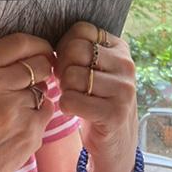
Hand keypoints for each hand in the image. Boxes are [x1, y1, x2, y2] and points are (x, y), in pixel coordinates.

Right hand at [0, 33, 55, 171]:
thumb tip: (32, 51)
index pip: (19, 42)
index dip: (38, 44)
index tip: (43, 49)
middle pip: (38, 64)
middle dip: (42, 69)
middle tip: (34, 77)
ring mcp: (14, 109)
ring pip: (43, 89)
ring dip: (36, 95)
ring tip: (14, 108)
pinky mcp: (30, 129)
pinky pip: (46, 111)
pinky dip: (37, 114)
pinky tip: (18, 123)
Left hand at [56, 22, 137, 171]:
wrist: (115, 141)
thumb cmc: (95, 97)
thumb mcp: (94, 68)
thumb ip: (79, 50)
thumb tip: (46, 41)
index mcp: (120, 48)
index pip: (81, 30)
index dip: (65, 46)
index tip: (69, 63)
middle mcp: (126, 65)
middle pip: (74, 50)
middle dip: (62, 68)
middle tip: (69, 83)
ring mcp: (123, 89)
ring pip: (71, 75)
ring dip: (65, 89)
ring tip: (76, 97)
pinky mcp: (115, 113)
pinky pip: (71, 100)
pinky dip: (65, 106)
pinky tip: (76, 110)